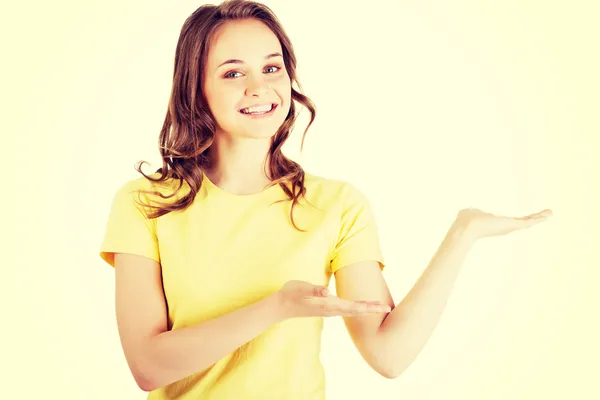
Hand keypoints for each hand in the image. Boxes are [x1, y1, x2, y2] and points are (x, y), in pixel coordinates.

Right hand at [275, 280, 390, 318]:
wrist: (282, 305)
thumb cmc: (291, 294)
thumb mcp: (301, 288)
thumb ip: (314, 290)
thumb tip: (326, 292)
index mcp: (328, 305)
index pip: (352, 307)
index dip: (368, 306)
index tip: (382, 307)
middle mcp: (331, 309)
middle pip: (356, 310)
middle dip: (372, 309)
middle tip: (389, 308)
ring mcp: (329, 310)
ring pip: (352, 310)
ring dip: (366, 309)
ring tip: (380, 307)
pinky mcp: (327, 308)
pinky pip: (347, 309)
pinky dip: (358, 308)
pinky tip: (362, 306)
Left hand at [456, 207, 552, 239]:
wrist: (467, 226)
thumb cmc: (466, 219)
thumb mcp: (472, 212)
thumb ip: (472, 212)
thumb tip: (467, 210)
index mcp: (498, 224)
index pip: (512, 221)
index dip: (521, 219)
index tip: (529, 217)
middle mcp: (505, 227)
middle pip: (523, 222)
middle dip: (535, 218)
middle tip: (547, 214)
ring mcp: (509, 227)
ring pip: (528, 222)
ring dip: (539, 217)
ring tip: (550, 213)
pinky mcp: (512, 225)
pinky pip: (528, 222)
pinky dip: (538, 218)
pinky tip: (547, 214)